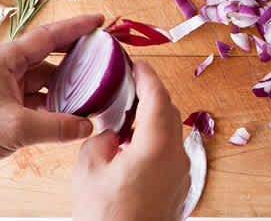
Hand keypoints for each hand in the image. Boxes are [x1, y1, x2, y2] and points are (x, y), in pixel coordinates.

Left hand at [0, 15, 101, 194]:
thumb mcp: (16, 128)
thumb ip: (56, 126)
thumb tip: (86, 126)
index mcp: (3, 61)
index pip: (46, 36)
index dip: (75, 27)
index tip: (99, 20)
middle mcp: (4, 70)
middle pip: (48, 56)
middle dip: (75, 55)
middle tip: (102, 52)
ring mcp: (4, 90)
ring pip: (44, 81)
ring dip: (66, 85)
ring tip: (92, 87)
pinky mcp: (4, 110)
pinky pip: (37, 101)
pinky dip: (54, 105)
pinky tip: (70, 114)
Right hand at [71, 62, 190, 220]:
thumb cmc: (106, 216)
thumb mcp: (89, 168)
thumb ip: (101, 138)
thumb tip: (111, 134)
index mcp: (158, 144)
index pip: (157, 95)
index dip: (147, 75)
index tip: (138, 64)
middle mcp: (178, 155)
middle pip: (168, 112)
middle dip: (149, 96)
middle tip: (128, 87)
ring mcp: (181, 173)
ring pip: (170, 134)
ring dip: (151, 121)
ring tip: (124, 119)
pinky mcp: (178, 187)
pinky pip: (169, 154)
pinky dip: (153, 142)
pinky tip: (131, 148)